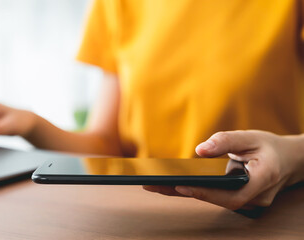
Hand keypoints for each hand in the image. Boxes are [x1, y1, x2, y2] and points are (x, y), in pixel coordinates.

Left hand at [144, 130, 303, 209]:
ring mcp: (247, 201)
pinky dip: (193, 190)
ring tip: (155, 184)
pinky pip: (214, 196)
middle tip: (152, 185)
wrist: (290, 160)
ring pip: (212, 200)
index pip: (231, 196)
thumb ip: (226, 141)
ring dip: (183, 192)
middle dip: (182, 193)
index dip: (205, 193)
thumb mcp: (251, 137)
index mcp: (263, 180)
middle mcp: (255, 197)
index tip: (180, 186)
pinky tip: (172, 184)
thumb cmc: (271, 147)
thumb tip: (200, 150)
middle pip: (215, 200)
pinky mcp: (237, 197)